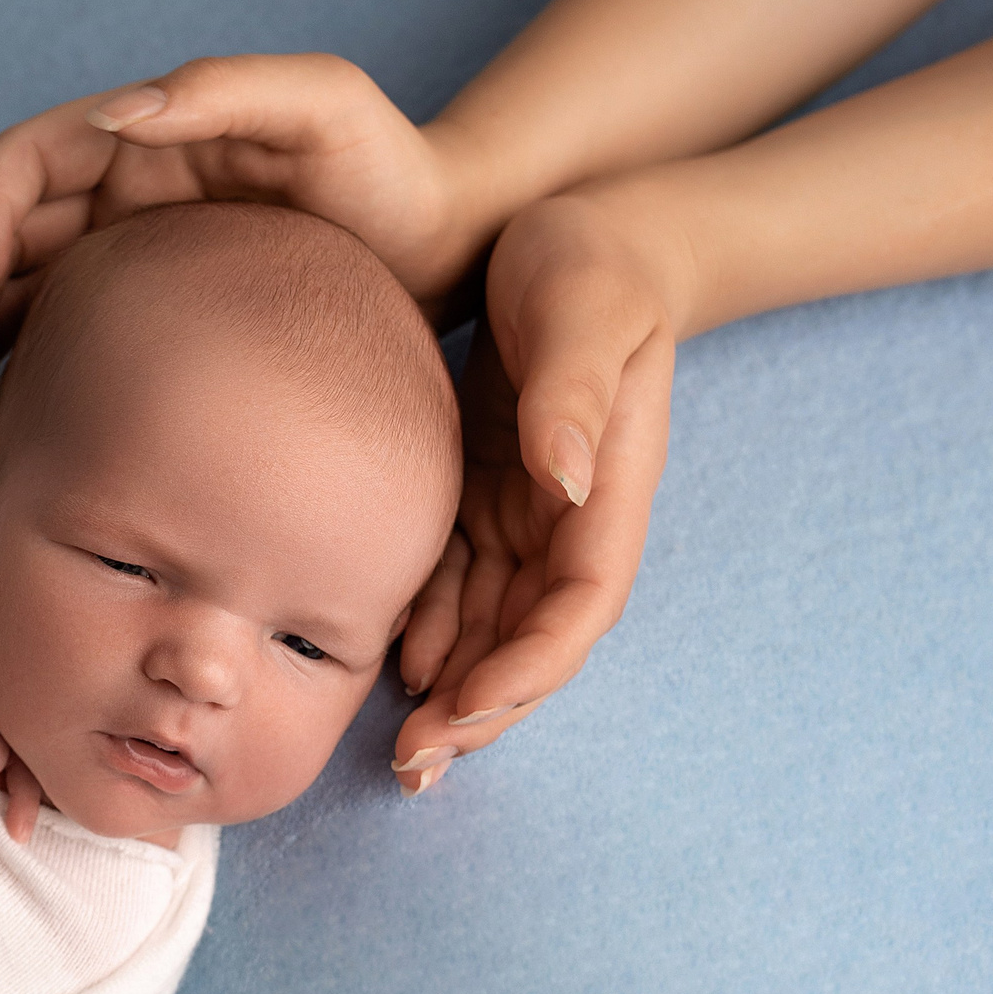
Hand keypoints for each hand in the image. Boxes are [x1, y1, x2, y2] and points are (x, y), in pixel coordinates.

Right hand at [0, 54, 490, 404]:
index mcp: (143, 137)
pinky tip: (25, 420)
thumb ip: (223, 89)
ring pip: (18, 293)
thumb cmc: (393, 165)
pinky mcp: (154, 317)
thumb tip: (112, 116)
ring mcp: (133, 257)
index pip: (25, 163)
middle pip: (2, 235)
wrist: (448, 244)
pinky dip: (28, 373)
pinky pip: (66, 340)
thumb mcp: (323, 102)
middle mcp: (123, 193)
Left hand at [389, 193, 680, 790]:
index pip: (578, 606)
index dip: (527, 669)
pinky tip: (384, 669)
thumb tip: (561, 476)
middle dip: (484, 711)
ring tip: (403, 754)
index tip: (466, 710)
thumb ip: (572, 391)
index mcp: (608, 488)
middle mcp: (571, 517)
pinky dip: (427, 633)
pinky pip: (457, 585)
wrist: (569, 225)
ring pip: (492, 627)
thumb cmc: (588, 261)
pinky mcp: (483, 496)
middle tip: (418, 769)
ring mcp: (526, 512)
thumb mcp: (583, 310)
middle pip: (534, 641)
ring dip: (453, 692)